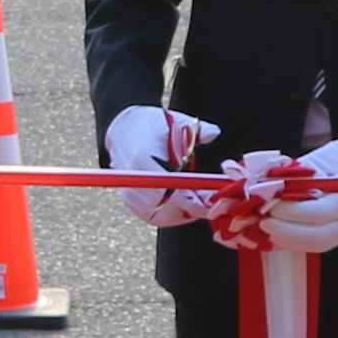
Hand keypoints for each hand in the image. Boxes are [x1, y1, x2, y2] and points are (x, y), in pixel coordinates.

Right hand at [106, 104, 222, 227]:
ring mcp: (130, 192)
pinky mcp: (130, 201)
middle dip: (194, 207)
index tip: (212, 199)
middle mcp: (134, 179)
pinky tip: (184, 206)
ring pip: (163, 215)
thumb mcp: (176, 119)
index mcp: (144, 159)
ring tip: (201, 202)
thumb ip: (196, 129)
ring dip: (184, 213)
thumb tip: (213, 133)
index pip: (171, 189)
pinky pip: (154, 217)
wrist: (123, 129)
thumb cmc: (153, 125)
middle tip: (213, 202)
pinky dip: (171, 216)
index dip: (194, 200)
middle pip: (168, 206)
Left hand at [265, 126, 337, 254]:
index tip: (270, 204)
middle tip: (262, 221)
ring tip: (267, 229)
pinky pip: (320, 243)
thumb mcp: (326, 155)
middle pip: (318, 237)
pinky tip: (281, 233)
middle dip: (286, 232)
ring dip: (289, 240)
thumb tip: (268, 185)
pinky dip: (298, 241)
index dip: (290, 212)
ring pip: (318, 245)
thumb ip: (299, 173)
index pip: (319, 213)